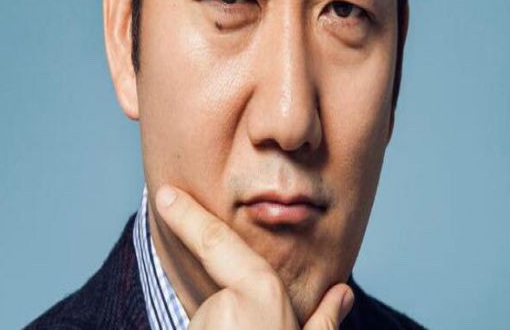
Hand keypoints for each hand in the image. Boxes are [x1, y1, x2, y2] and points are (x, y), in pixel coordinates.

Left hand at [155, 184, 353, 328]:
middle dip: (231, 323)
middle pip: (218, 301)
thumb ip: (325, 325)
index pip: (218, 244)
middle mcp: (224, 308)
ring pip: (206, 328)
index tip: (165, 194)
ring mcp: (202, 327)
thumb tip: (344, 293)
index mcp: (260, 297)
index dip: (189, 216)